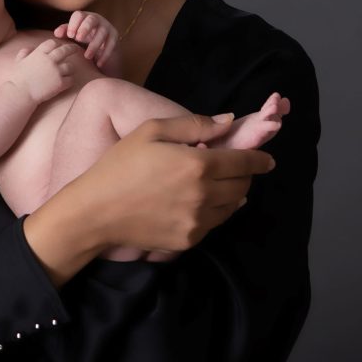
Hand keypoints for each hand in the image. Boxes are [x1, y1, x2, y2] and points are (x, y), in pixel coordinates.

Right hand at [12, 36, 88, 103]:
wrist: (20, 94)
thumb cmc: (18, 79)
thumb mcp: (19, 62)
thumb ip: (24, 53)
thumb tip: (30, 49)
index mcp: (39, 54)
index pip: (52, 43)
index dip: (57, 44)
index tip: (60, 46)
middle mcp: (49, 60)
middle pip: (65, 50)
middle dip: (72, 48)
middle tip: (76, 49)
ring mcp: (56, 72)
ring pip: (70, 66)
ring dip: (70, 68)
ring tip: (68, 71)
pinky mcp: (60, 83)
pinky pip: (71, 80)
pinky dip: (69, 80)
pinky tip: (67, 82)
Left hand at [55, 9, 119, 73]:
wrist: (101, 45)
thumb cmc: (82, 36)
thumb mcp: (73, 33)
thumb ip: (65, 32)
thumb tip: (56, 34)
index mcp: (84, 17)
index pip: (79, 15)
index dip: (74, 24)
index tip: (70, 35)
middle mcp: (97, 19)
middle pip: (92, 20)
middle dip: (85, 28)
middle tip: (78, 39)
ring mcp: (107, 27)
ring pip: (102, 33)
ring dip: (94, 45)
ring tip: (87, 57)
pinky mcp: (114, 37)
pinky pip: (111, 44)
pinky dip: (105, 55)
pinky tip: (99, 63)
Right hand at [59, 112, 277, 257]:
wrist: (94, 212)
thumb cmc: (118, 166)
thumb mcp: (149, 131)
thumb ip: (193, 124)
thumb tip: (228, 122)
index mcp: (198, 164)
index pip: (245, 161)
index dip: (260, 159)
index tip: (267, 159)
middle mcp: (204, 194)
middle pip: (244, 185)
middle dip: (245, 175)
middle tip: (235, 170)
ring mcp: (198, 220)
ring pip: (233, 206)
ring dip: (232, 194)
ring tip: (218, 186)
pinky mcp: (189, 239)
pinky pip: (214, 223)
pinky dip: (215, 212)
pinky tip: (199, 204)